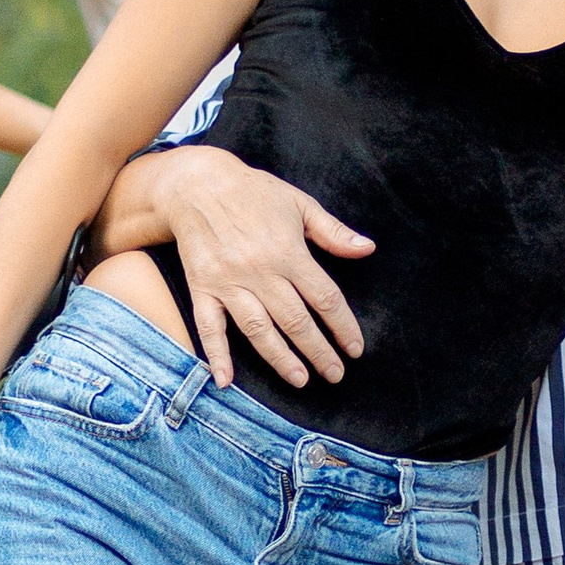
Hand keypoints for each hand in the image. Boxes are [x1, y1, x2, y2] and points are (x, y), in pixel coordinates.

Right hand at [128, 147, 372, 388]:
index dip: (343, 326)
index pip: (324, 297)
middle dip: (318, 351)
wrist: (196, 183)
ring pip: (258, 329)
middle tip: (335, 374)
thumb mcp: (300, 203)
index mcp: (288, 251)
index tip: (355, 348)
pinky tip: (225, 380)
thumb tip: (367, 248)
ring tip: (300, 379)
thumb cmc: (254, 192)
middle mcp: (259, 271)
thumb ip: (333, 232)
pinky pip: (208, 327)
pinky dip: (216, 355)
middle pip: (295, 320)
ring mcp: (228, 282)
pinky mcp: (202, 288)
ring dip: (280, 358)